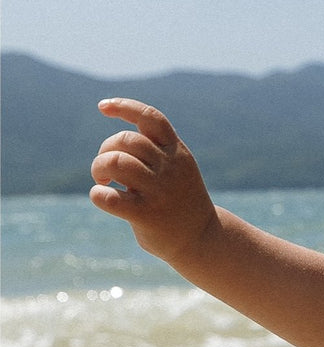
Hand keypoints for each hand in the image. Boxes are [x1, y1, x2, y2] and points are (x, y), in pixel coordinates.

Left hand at [90, 99, 216, 266]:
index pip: (150, 118)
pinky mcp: (147, 216)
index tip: (103, 108)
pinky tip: (102, 197)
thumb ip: (154, 154)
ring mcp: (159, 192)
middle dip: (106, 150)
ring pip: (116, 162)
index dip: (124, 107)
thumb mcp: (177, 170)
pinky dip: (98, 194)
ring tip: (103, 180)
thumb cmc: (180, 201)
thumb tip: (112, 148)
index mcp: (177, 153)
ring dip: (100, 167)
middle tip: (106, 170)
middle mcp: (170, 168)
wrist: (203, 240)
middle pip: (126, 140)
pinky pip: (111, 198)